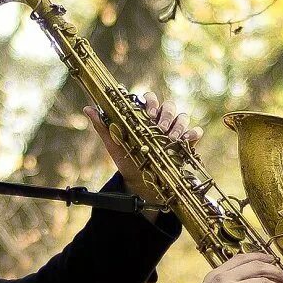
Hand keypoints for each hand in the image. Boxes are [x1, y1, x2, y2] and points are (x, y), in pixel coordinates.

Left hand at [83, 90, 203, 211]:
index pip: (150, 99)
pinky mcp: (186, 143)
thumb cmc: (127, 160)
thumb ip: (102, 126)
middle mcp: (161, 121)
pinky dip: (192, 133)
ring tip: (171, 138)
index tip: (147, 112)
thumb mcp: (114, 144)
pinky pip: (194, 132)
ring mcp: (175, 131)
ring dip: (178, 125)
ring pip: (182, 116)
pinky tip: (187, 141)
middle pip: (168, 106)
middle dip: (165, 114)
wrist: (141, 183)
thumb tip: (88, 108)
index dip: (151, 102)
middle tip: (160, 127)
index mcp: (145, 116)